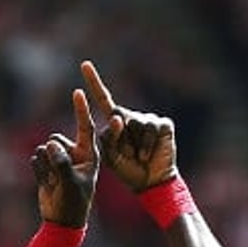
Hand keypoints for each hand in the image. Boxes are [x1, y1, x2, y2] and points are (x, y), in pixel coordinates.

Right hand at [30, 89, 97, 227]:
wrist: (61, 221)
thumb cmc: (73, 203)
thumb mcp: (71, 183)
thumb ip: (61, 162)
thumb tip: (49, 145)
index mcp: (89, 154)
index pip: (86, 127)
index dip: (81, 109)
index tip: (78, 92)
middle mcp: (74, 153)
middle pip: (56, 138)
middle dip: (53, 154)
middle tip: (59, 174)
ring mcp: (59, 159)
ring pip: (44, 147)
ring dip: (45, 165)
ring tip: (53, 182)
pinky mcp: (46, 166)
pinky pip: (35, 157)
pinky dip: (38, 171)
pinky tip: (46, 183)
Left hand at [81, 61, 178, 192]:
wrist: (149, 182)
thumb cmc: (127, 169)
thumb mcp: (109, 156)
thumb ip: (108, 137)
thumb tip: (116, 116)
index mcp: (115, 123)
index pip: (103, 99)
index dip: (94, 82)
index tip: (84, 65)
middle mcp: (130, 117)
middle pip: (118, 115)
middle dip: (119, 137)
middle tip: (126, 155)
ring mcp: (147, 119)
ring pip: (134, 122)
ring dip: (133, 144)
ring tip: (138, 156)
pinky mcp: (162, 124)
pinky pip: (150, 128)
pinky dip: (145, 145)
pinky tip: (146, 155)